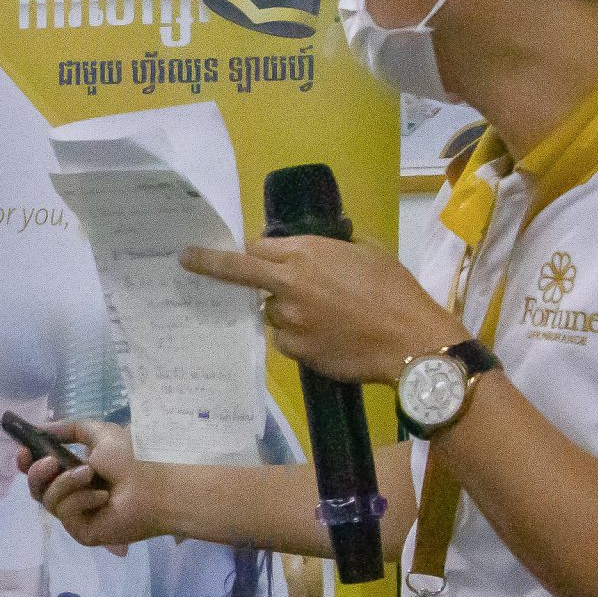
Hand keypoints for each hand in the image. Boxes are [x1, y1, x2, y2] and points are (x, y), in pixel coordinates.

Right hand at [21, 420, 156, 553]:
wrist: (156, 486)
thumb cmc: (134, 458)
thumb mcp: (101, 433)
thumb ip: (70, 429)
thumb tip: (41, 428)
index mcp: (76, 472)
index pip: (41, 472)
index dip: (28, 463)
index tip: (24, 451)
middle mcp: (73, 495)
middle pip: (36, 488)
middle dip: (37, 472)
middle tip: (51, 463)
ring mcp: (76, 515)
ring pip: (47, 499)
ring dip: (66, 482)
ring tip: (90, 474)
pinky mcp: (81, 531)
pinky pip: (64, 513)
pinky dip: (81, 499)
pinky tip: (102, 498)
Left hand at [181, 236, 466, 385]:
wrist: (411, 342)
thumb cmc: (396, 291)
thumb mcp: (367, 252)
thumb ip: (331, 247)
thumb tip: (313, 248)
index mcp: (305, 253)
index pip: (255, 247)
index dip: (251, 250)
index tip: (232, 250)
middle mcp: (287, 284)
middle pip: (242, 274)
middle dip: (212, 265)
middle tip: (186, 260)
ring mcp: (287, 319)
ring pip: (270, 311)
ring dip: (285, 310)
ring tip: (326, 317)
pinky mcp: (294, 349)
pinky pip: (286, 338)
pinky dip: (299, 336)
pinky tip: (328, 338)